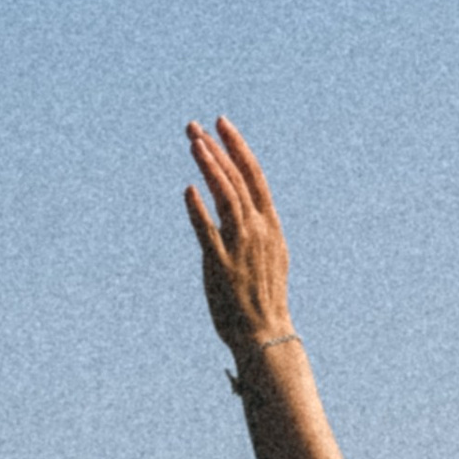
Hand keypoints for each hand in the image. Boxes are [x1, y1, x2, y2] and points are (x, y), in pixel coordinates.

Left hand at [184, 117, 293, 361]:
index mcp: (270, 226)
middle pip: (236, 180)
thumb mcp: (270, 255)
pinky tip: (188, 190)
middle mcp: (258, 231)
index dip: (238, 147)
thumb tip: (244, 207)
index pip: (254, 176)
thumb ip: (257, 228)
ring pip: (226, 198)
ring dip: (210, 168)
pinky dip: (199, 210)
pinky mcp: (221, 265)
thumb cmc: (264, 296)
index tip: (221, 124)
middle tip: (195, 127)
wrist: (266, 334)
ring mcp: (240, 247)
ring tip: (194, 143)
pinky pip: (208, 232)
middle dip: (216, 149)